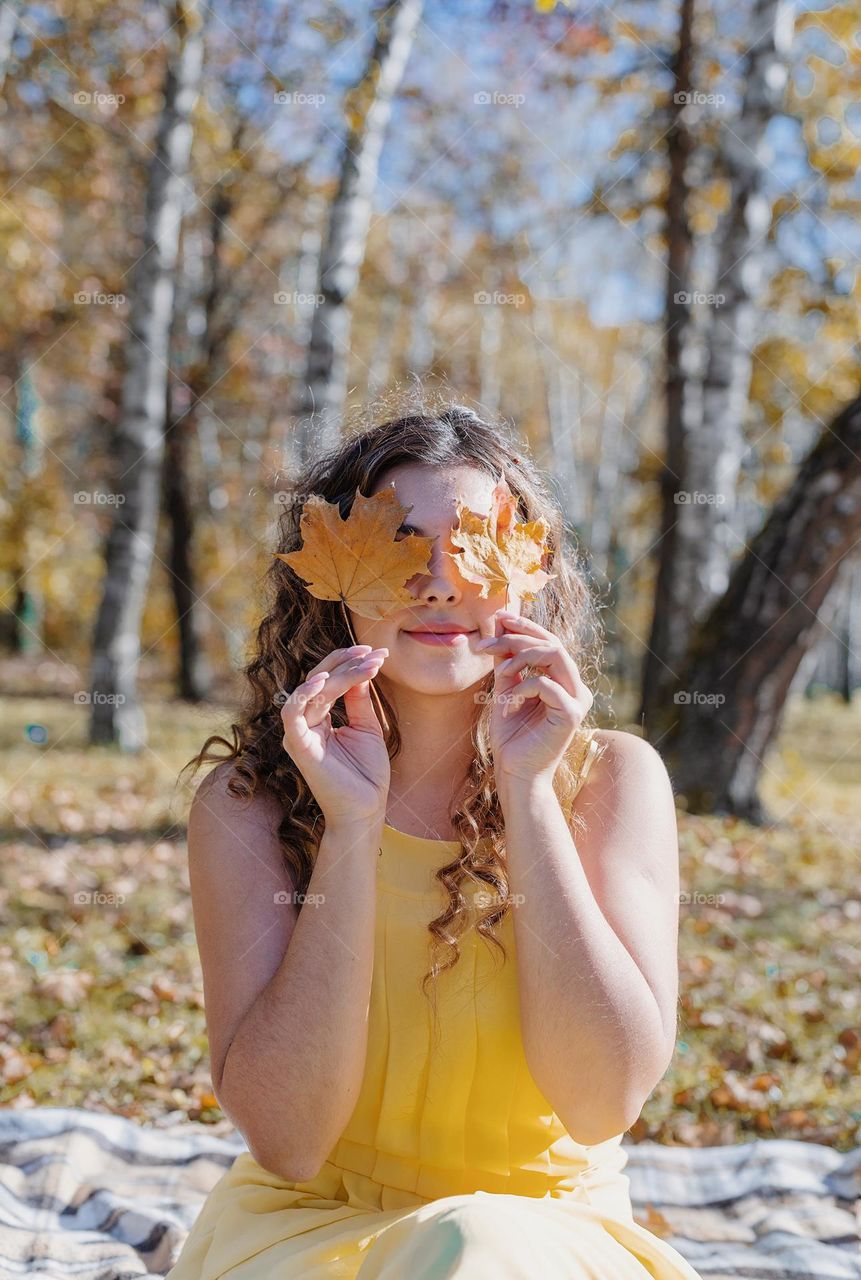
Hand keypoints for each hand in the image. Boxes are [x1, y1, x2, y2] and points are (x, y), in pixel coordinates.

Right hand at [280, 644, 390, 825]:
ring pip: (311, 690)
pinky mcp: (297, 745)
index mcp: (320, 718)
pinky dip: (304, 694)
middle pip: (319, 679)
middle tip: (372, 652)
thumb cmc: (366, 773)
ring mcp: (300, 733)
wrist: (366, 808)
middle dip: (345, 662)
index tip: (378, 653)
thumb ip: (359, 699)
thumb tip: (361, 668)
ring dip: (337, 673)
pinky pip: (292, 713)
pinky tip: (324, 682)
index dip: (350, 663)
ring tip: (363, 663)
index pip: (329, 681)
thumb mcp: (367, 727)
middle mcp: (306, 722)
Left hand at [479, 611, 592, 784]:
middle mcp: (576, 688)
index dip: (525, 626)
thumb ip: (507, 661)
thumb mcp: (505, 689)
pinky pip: (546, 684)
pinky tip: (509, 700)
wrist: (515, 773)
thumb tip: (499, 624)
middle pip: (553, 643)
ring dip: (521, 655)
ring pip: (555, 655)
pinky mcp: (572, 714)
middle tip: (487, 640)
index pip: (550, 642)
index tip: (498, 617)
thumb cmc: (511, 736)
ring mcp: (577, 700)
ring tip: (500, 669)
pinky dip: (522, 685)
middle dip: (518, 636)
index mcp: (564, 681)